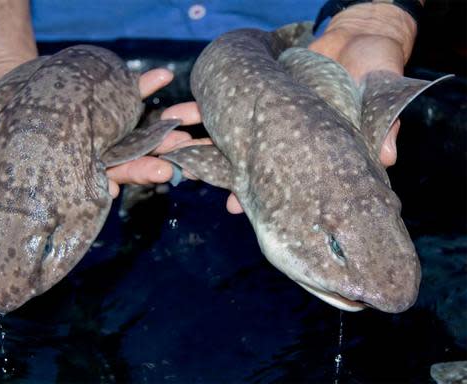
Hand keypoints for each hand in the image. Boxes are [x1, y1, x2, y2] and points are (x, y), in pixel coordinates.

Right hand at [0, 68, 197, 198]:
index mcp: (67, 168)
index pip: (97, 180)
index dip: (118, 179)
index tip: (140, 178)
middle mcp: (91, 152)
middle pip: (128, 160)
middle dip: (154, 161)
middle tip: (177, 161)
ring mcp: (100, 128)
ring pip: (138, 131)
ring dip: (163, 126)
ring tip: (188, 119)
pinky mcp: (101, 102)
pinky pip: (127, 93)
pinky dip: (144, 85)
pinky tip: (161, 76)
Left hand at [164, 3, 417, 214]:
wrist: (358, 38)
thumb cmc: (373, 72)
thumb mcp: (381, 100)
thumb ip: (383, 130)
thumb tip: (390, 159)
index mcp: (304, 153)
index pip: (276, 181)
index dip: (256, 195)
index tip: (232, 207)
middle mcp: (282, 140)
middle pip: (242, 161)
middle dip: (215, 169)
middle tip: (186, 174)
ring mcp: (266, 117)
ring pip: (226, 135)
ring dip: (199, 140)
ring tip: (172, 144)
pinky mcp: (255, 93)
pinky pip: (223, 103)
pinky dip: (202, 109)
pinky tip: (180, 113)